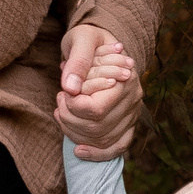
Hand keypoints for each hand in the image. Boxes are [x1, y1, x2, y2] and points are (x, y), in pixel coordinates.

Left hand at [57, 24, 140, 157]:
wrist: (100, 43)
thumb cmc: (89, 39)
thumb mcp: (81, 39)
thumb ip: (77, 61)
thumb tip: (70, 88)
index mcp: (126, 78)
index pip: (96, 109)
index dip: (73, 107)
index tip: (63, 93)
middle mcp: (134, 99)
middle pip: (98, 128)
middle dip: (70, 120)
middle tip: (59, 102)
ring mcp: (132, 114)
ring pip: (103, 140)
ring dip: (75, 133)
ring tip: (61, 114)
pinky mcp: (127, 124)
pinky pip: (118, 147)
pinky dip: (98, 154)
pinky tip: (79, 151)